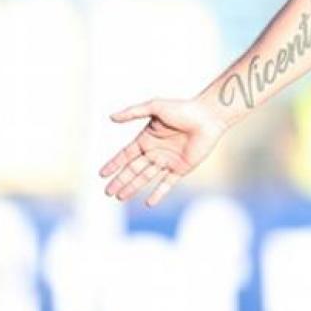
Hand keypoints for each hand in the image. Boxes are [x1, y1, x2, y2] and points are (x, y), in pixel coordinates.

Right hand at [100, 98, 229, 205]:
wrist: (208, 117)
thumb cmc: (183, 108)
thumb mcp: (155, 107)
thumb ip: (133, 112)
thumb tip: (111, 117)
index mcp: (147, 138)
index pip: (126, 154)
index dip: (114, 164)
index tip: (101, 174)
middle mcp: (156, 151)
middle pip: (133, 169)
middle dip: (120, 180)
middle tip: (107, 192)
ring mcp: (168, 161)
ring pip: (146, 178)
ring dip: (133, 188)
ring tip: (120, 198)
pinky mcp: (181, 168)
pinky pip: (167, 184)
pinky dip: (158, 193)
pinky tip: (149, 203)